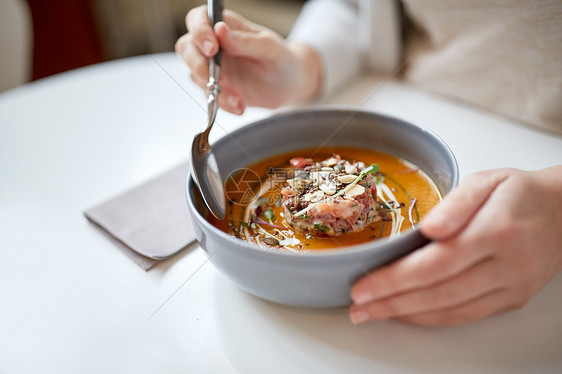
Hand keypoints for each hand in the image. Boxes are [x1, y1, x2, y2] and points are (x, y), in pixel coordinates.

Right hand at [175, 6, 320, 113]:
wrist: (289, 86)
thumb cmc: (281, 59)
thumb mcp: (270, 48)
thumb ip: (245, 41)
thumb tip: (220, 30)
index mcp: (227, 26)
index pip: (199, 19)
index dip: (199, 31)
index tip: (212, 48)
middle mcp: (214, 45)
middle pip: (187, 47)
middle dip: (198, 65)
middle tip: (220, 80)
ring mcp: (212, 67)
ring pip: (195, 75)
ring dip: (214, 89)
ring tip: (238, 98)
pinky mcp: (215, 88)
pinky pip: (208, 96)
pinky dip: (221, 103)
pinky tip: (239, 106)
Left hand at [349, 166, 561, 325]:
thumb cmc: (518, 194)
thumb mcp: (486, 181)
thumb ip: (456, 204)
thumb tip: (429, 228)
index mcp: (495, 231)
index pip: (436, 262)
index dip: (396, 279)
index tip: (363, 285)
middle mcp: (505, 265)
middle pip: (438, 292)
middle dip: (391, 302)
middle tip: (358, 307)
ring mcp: (510, 286)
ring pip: (451, 310)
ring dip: (406, 315)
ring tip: (373, 313)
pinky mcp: (512, 299)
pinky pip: (467, 316)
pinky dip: (432, 318)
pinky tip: (407, 314)